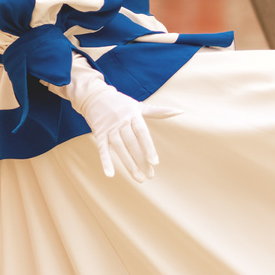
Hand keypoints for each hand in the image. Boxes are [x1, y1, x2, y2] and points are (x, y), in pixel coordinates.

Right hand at [61, 57, 158, 182]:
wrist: (95, 96)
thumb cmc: (121, 103)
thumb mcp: (139, 106)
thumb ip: (158, 111)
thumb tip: (180, 111)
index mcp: (133, 115)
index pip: (142, 133)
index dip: (148, 147)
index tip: (155, 162)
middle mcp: (122, 121)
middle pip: (132, 144)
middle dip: (141, 161)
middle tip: (150, 176)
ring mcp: (110, 128)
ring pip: (120, 148)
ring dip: (129, 164)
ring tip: (139, 178)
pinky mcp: (99, 133)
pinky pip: (102, 149)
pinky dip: (105, 161)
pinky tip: (110, 174)